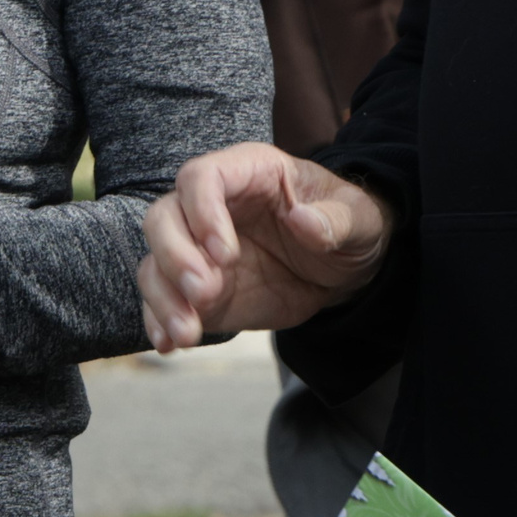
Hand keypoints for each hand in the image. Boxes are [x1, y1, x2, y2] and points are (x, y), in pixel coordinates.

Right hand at [136, 145, 392, 350]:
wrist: (343, 270)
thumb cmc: (350, 226)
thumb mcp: (360, 220)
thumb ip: (335, 219)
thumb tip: (304, 220)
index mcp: (248, 172)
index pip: (201, 178)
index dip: (203, 212)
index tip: (225, 254)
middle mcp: (212, 207)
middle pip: (164, 217)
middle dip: (175, 256)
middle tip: (203, 293)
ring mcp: (199, 249)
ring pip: (156, 262)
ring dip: (164, 298)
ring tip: (188, 332)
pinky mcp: (197, 288)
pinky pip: (163, 300)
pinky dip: (160, 321)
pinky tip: (172, 344)